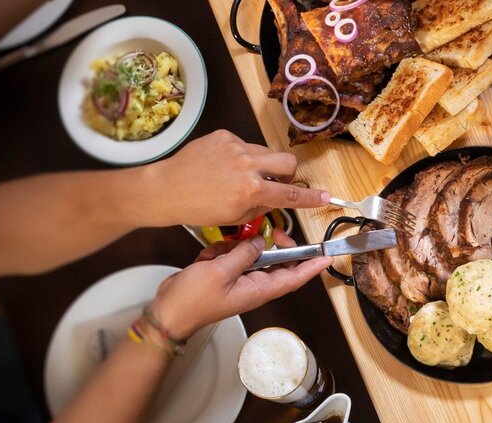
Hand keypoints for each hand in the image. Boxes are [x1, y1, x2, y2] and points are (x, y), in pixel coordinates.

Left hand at [136, 130, 329, 227]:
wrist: (166, 188)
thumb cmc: (198, 208)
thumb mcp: (234, 217)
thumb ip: (260, 206)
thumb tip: (273, 198)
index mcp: (251, 191)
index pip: (290, 194)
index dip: (311, 197)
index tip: (325, 197)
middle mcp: (248, 165)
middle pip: (288, 162)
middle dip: (287, 173)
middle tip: (274, 182)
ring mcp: (236, 147)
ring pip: (266, 152)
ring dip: (263, 165)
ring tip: (241, 176)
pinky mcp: (225, 135)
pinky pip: (245, 145)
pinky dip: (241, 156)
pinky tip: (224, 166)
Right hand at [150, 229, 331, 338]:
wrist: (167, 312)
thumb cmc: (192, 300)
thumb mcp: (220, 272)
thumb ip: (244, 253)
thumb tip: (259, 241)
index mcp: (259, 290)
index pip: (294, 278)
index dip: (312, 267)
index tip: (328, 256)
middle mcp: (253, 285)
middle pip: (276, 262)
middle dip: (273, 246)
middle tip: (272, 232)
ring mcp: (238, 280)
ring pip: (251, 255)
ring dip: (235, 249)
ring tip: (218, 254)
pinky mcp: (224, 275)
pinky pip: (231, 256)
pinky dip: (219, 252)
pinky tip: (206, 257)